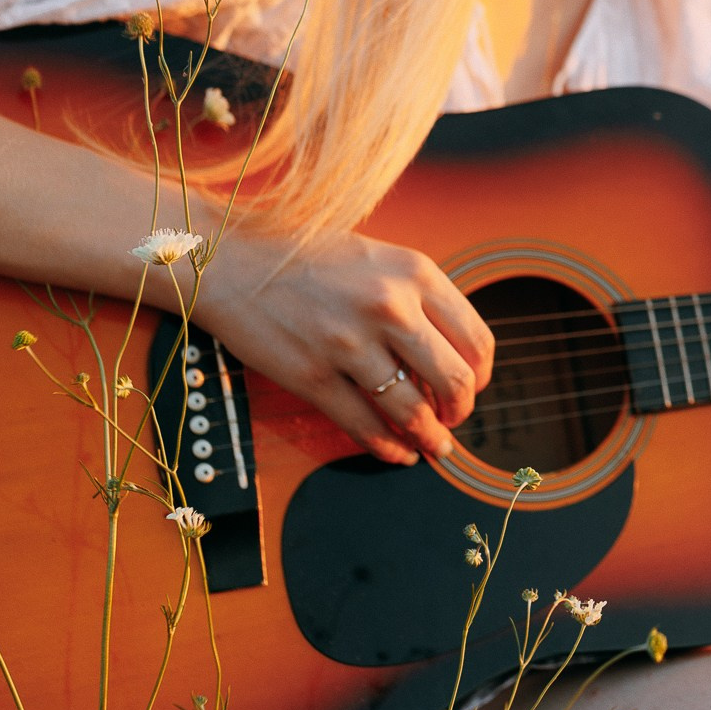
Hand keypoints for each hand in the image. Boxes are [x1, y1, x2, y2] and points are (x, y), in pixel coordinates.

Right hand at [197, 230, 495, 464]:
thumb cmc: (307, 256)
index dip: (481, 375)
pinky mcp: (313, 375)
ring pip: (413, 411)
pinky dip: (387, 447)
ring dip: (429, 438)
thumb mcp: (380, 258)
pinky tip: (396, 452)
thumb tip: (453, 354)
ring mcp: (350, 343)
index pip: (477, 339)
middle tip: (454, 420)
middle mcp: (390, 306)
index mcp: (416, 273)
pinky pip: (364, 425)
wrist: (229, 259)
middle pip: (455, 380)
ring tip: (433, 446)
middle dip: (461, 411)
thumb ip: (419, 298)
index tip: (473, 386)